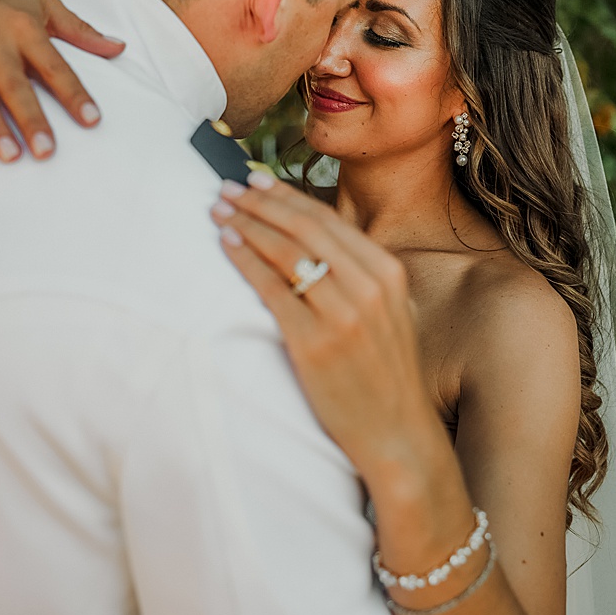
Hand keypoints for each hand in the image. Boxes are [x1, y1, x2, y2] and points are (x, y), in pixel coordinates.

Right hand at [0, 0, 123, 162]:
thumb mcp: (39, 2)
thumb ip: (78, 29)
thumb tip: (119, 48)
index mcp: (21, 24)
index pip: (53, 64)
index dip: (72, 92)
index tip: (91, 120)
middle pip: (14, 83)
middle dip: (31, 117)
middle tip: (47, 151)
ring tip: (10, 156)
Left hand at [213, 172, 473, 568]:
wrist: (397, 433)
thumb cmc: (383, 373)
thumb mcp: (387, 312)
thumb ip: (357, 274)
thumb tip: (306, 235)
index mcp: (388, 273)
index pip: (327, 220)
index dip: (285, 196)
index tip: (254, 181)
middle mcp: (368, 287)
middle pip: (303, 228)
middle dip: (259, 203)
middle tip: (226, 188)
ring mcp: (342, 315)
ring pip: (285, 252)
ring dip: (246, 225)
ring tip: (217, 211)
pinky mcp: (314, 343)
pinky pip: (271, 289)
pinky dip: (245, 261)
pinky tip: (226, 245)